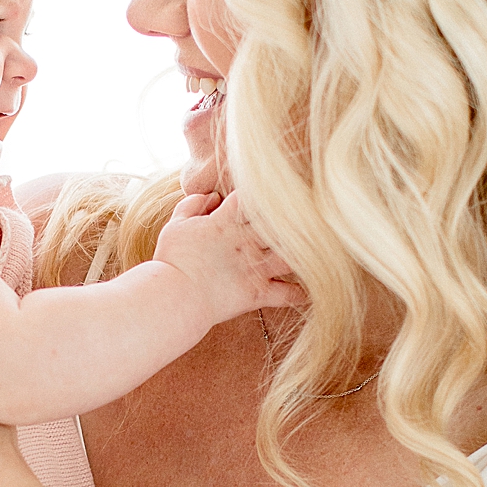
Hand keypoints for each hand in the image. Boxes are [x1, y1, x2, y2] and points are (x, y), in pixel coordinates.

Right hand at [153, 190, 303, 323]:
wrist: (174, 297)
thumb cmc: (171, 261)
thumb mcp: (175, 227)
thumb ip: (192, 206)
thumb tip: (210, 195)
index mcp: (226, 222)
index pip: (251, 196)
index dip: (262, 190)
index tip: (270, 188)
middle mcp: (245, 241)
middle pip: (280, 221)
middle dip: (294, 215)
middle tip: (306, 212)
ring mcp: (254, 267)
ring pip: (291, 253)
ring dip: (304, 250)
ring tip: (315, 248)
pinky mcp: (257, 292)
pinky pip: (287, 294)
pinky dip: (301, 293)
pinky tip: (310, 290)